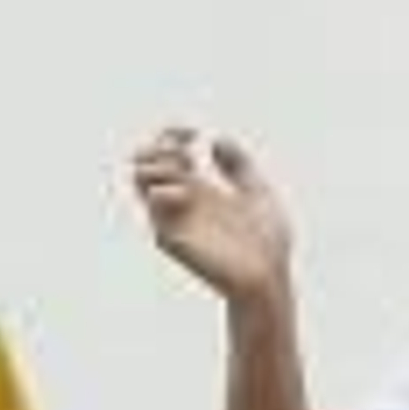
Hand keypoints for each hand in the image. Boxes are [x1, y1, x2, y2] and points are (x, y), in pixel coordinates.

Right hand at [132, 127, 291, 300]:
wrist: (269, 277)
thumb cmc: (268, 244)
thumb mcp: (258, 191)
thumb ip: (240, 164)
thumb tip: (217, 139)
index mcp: (200, 190)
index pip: (166, 152)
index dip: (173, 133)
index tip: (195, 132)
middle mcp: (182, 203)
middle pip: (144, 161)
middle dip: (160, 145)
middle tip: (189, 154)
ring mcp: (174, 219)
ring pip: (140, 177)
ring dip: (160, 162)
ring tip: (188, 169)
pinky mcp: (171, 238)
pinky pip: (153, 203)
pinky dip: (166, 187)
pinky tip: (189, 192)